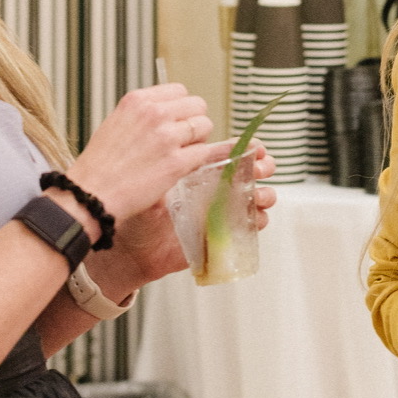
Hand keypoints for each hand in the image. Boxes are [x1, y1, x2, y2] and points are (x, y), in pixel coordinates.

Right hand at [68, 83, 222, 228]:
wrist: (90, 195)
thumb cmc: (99, 165)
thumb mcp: (116, 123)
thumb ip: (143, 115)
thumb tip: (170, 114)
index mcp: (137, 101)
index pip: (180, 91)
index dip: (181, 108)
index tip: (176, 121)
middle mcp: (154, 114)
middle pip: (197, 105)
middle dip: (193, 122)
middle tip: (182, 140)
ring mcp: (167, 137)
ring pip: (204, 127)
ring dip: (197, 141)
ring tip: (180, 154)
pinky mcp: (176, 163)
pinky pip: (203, 153)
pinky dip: (196, 162)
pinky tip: (180, 169)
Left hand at [101, 142, 280, 287]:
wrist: (132, 250)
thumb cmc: (139, 215)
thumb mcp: (153, 186)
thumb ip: (172, 170)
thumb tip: (189, 151)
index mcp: (202, 172)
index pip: (233, 154)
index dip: (249, 149)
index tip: (256, 148)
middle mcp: (216, 189)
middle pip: (252, 171)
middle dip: (263, 166)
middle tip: (260, 167)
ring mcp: (223, 211)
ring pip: (257, 197)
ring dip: (265, 193)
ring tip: (258, 195)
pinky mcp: (224, 235)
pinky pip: (251, 227)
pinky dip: (259, 221)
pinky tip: (254, 218)